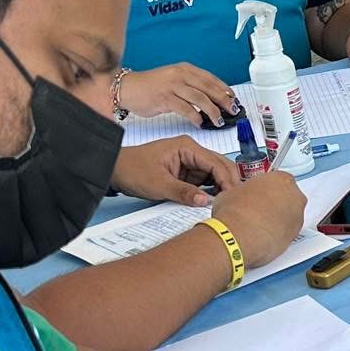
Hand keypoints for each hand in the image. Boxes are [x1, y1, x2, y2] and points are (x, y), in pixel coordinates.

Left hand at [111, 135, 240, 206]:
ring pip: (215, 175)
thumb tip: (206, 201)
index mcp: (187, 147)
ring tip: (226, 203)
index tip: (232, 196)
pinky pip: (205, 182)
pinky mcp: (186, 173)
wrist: (114, 171)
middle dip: (229, 182)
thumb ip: (183, 193)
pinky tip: (215, 201)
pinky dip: (211, 191)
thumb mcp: (158, 184)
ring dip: (221, 187)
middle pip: (221, 166)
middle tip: (234, 201)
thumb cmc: (132, 169)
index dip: (227, 180)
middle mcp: (192, 152)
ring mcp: (190, 163)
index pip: (216, 163)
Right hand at [116, 62, 241, 125]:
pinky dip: (195, 117)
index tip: (234, 99)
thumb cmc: (152, 87)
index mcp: (185, 69)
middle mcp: (180, 75)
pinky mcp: (165, 98)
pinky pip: (186, 109)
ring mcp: (172, 86)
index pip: (211, 79)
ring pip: (200, 99)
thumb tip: (213, 99)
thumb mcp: (174, 80)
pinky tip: (200, 123)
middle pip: (209, 88)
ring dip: (213, 111)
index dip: (225, 90)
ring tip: (219, 121)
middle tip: (232, 111)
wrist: (128, 88)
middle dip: (224, 101)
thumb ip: (192, 86)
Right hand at [208, 172, 303, 265]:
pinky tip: (264, 235)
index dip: (268, 189)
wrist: (238, 234)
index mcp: (282, 179)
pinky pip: (288, 232)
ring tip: (260, 225)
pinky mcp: (295, 235)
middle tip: (260, 210)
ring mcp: (298, 216)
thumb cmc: (235, 211)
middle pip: (289, 198)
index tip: (262, 194)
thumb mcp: (234, 190)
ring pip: (290, 216)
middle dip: (277, 204)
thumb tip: (241, 196)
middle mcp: (295, 196)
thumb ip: (246, 190)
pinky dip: (278, 234)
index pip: (279, 181)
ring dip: (279, 219)